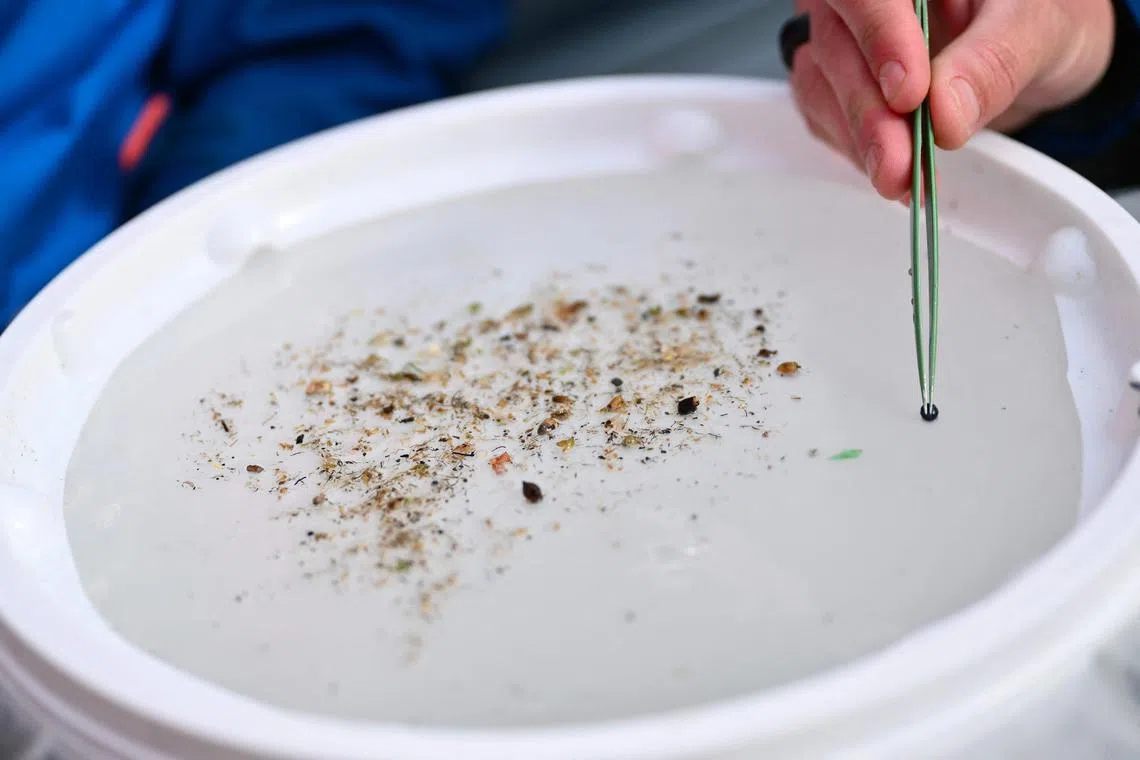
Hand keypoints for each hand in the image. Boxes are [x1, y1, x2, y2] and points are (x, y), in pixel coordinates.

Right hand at [789, 0, 1115, 199]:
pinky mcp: (841, 79)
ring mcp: (848, 33)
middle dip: (867, 110)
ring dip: (856, 137)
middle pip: (835, 40)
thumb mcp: (1042, 29)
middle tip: (899, 162)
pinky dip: (854, 147)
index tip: (907, 94)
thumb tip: (944, 111)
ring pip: (819, 81)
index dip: (877, 35)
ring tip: (900, 178)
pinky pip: (824, 114)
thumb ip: (993, 62)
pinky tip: (892, 169)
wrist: (1042, 49)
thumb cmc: (1047, 18)